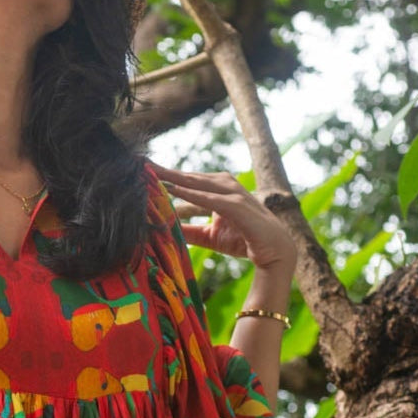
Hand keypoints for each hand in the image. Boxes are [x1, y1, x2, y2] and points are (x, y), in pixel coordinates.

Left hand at [151, 163, 295, 272]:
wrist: (276, 252)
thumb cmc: (245, 240)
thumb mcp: (210, 237)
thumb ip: (190, 231)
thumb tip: (167, 230)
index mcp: (219, 190)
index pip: (188, 182)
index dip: (166, 177)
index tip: (145, 172)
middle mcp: (225, 187)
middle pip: (190, 178)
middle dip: (166, 172)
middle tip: (141, 164)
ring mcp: (233, 194)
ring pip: (198, 183)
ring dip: (175, 178)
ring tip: (153, 173)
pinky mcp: (238, 206)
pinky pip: (210, 199)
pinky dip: (191, 194)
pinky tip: (173, 190)